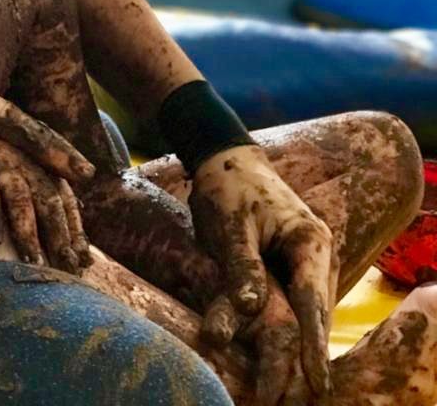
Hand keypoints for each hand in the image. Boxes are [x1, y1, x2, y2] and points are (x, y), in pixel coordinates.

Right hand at [0, 131, 91, 273]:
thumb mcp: (6, 176)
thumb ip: (34, 195)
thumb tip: (71, 224)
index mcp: (32, 158)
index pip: (63, 194)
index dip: (74, 226)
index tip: (83, 259)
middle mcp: (17, 153)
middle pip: (47, 194)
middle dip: (59, 232)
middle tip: (66, 268)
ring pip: (19, 193)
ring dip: (28, 230)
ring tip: (33, 262)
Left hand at [189, 144, 335, 402]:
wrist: (224, 159)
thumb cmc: (229, 187)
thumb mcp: (231, 225)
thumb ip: (242, 266)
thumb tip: (249, 308)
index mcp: (310, 241)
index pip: (313, 301)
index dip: (314, 343)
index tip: (317, 380)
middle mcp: (314, 255)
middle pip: (313, 312)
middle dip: (308, 354)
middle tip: (304, 394)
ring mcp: (302, 261)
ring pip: (301, 311)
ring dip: (294, 345)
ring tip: (290, 387)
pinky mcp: (284, 266)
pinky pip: (285, 302)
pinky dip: (280, 327)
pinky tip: (277, 358)